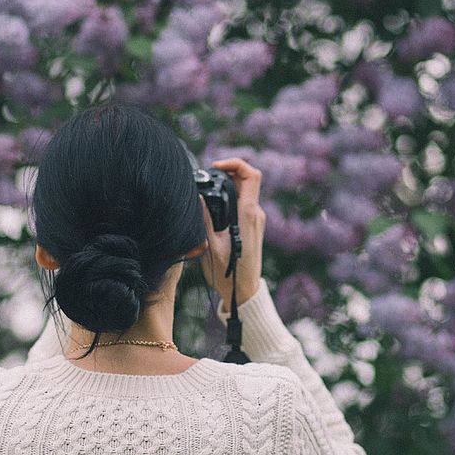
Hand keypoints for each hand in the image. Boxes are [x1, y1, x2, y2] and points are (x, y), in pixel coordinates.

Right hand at [198, 157, 264, 312]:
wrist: (243, 291)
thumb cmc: (228, 273)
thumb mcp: (211, 246)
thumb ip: (204, 220)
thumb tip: (198, 196)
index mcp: (247, 215)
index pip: (251, 175)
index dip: (235, 164)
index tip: (216, 167)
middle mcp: (255, 214)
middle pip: (246, 180)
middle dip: (227, 173)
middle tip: (208, 179)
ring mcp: (256, 219)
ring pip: (244, 191)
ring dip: (228, 186)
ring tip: (208, 191)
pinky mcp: (253, 225)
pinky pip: (243, 203)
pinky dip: (230, 198)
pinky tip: (215, 207)